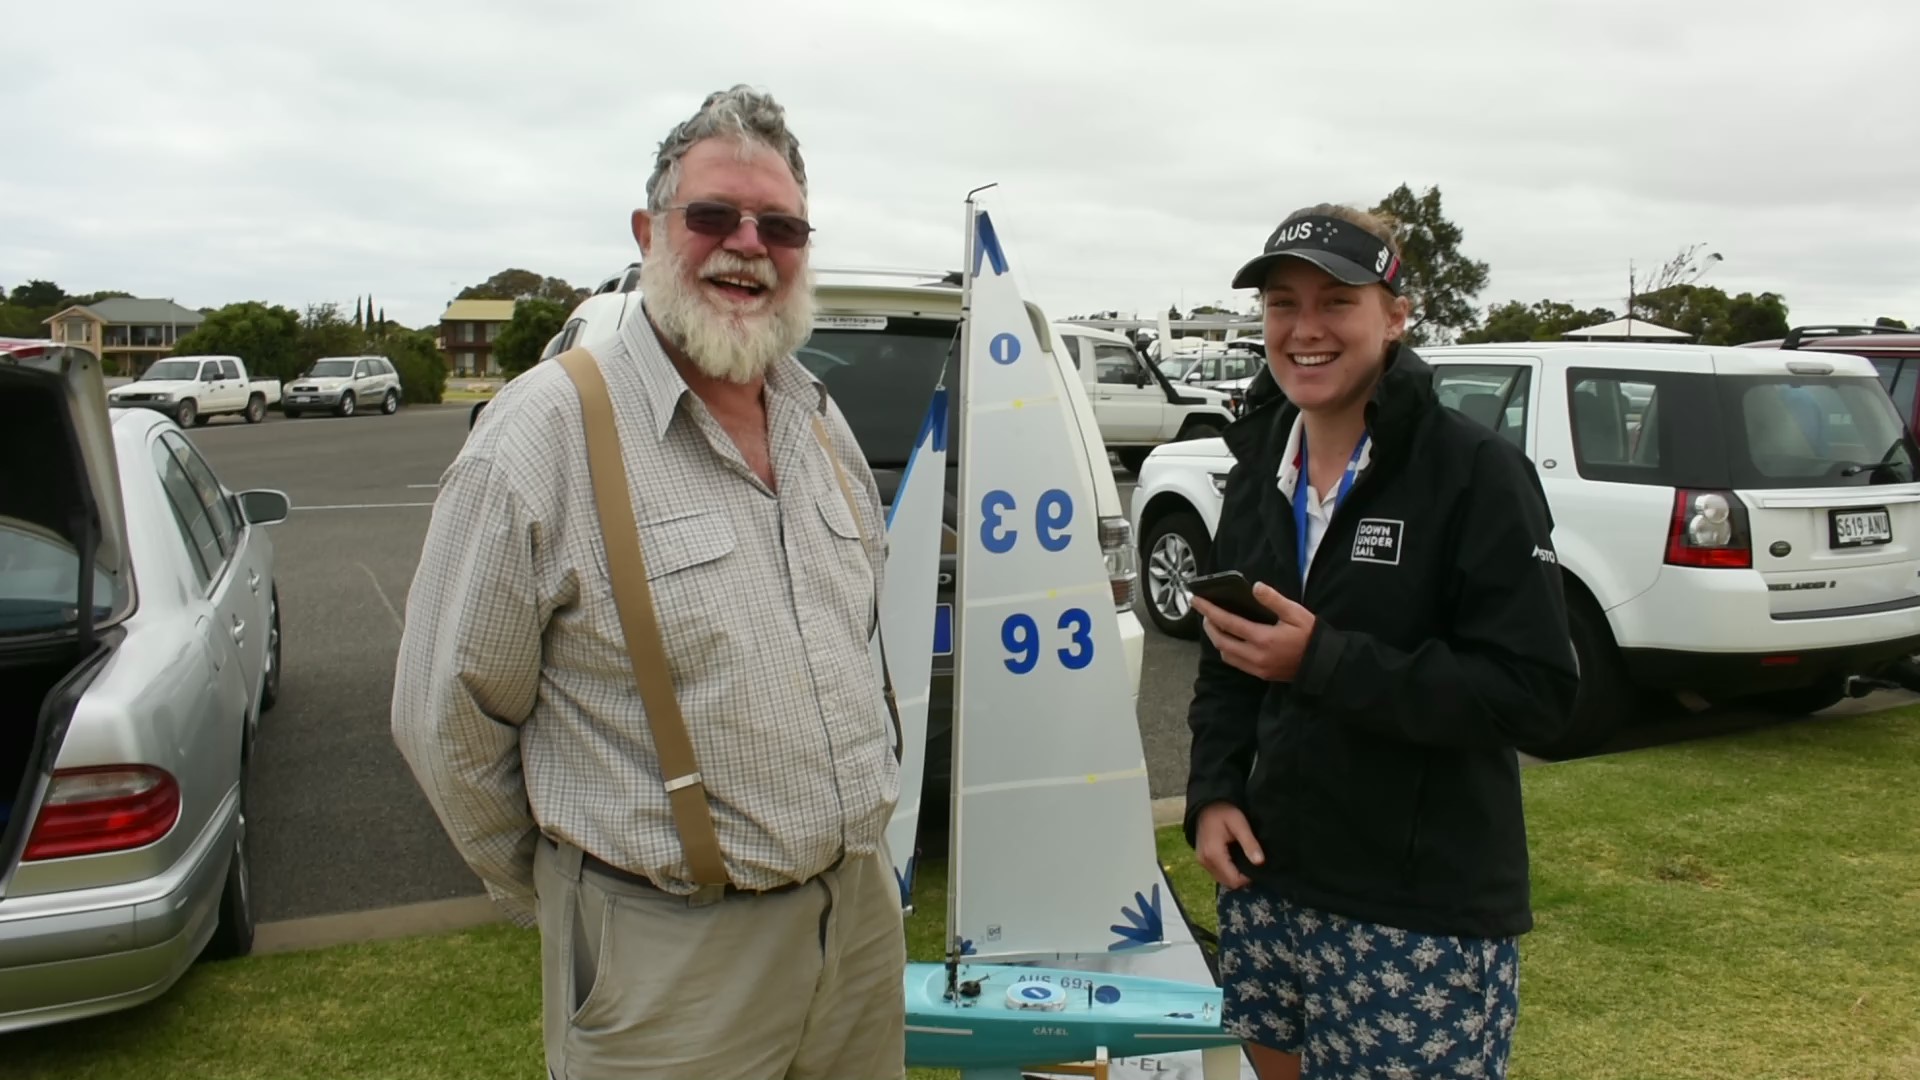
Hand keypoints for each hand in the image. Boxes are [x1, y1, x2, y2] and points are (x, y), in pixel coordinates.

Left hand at [1193, 581, 1317, 681]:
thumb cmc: (1310, 636)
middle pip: (1220, 641)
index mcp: (1262, 639)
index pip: (1227, 623)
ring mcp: (1257, 668)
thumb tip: (1255, 586)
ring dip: (1216, 639)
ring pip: (1225, 654)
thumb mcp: (1295, 613)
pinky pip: (1236, 663)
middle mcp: (1255, 656)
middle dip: (1209, 625)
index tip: (1196, 601)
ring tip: (1215, 624)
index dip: (1209, 610)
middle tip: (1205, 611)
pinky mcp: (1261, 674)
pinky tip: (1230, 640)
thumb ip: (1273, 600)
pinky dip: (1227, 650)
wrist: (1323, 664)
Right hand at [1193, 802, 1263, 889]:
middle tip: (1252, 861)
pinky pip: (1217, 872)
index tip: (1257, 865)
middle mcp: (1205, 862)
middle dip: (1242, 877)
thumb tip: (1260, 862)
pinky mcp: (1202, 859)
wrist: (1205, 804)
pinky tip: (1235, 858)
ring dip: (1235, 874)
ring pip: (1222, 879)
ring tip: (1244, 859)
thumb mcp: (1240, 824)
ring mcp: (1202, 861)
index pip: (1234, 880)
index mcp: (1214, 854)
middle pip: (1228, 882)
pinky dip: (1228, 870)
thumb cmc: (1224, 811)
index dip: (1248, 878)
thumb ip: (1249, 843)